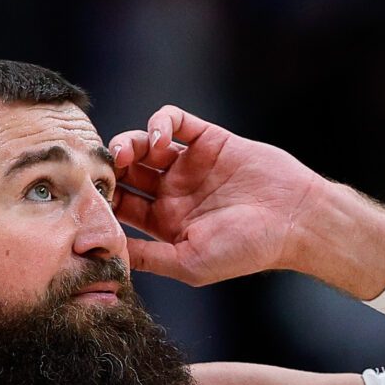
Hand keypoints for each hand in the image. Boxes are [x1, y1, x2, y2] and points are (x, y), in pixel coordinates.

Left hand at [110, 106, 384, 296]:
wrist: (294, 220)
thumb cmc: (246, 250)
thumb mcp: (188, 263)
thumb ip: (147, 257)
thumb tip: (104, 253)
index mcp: (165, 223)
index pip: (120, 205)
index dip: (102, 199)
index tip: (90, 199)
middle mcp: (174, 191)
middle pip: (126, 172)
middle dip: (108, 168)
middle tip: (101, 171)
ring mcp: (190, 163)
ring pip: (141, 144)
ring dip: (126, 143)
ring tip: (126, 154)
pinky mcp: (207, 139)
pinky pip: (173, 120)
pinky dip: (158, 123)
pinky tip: (159, 140)